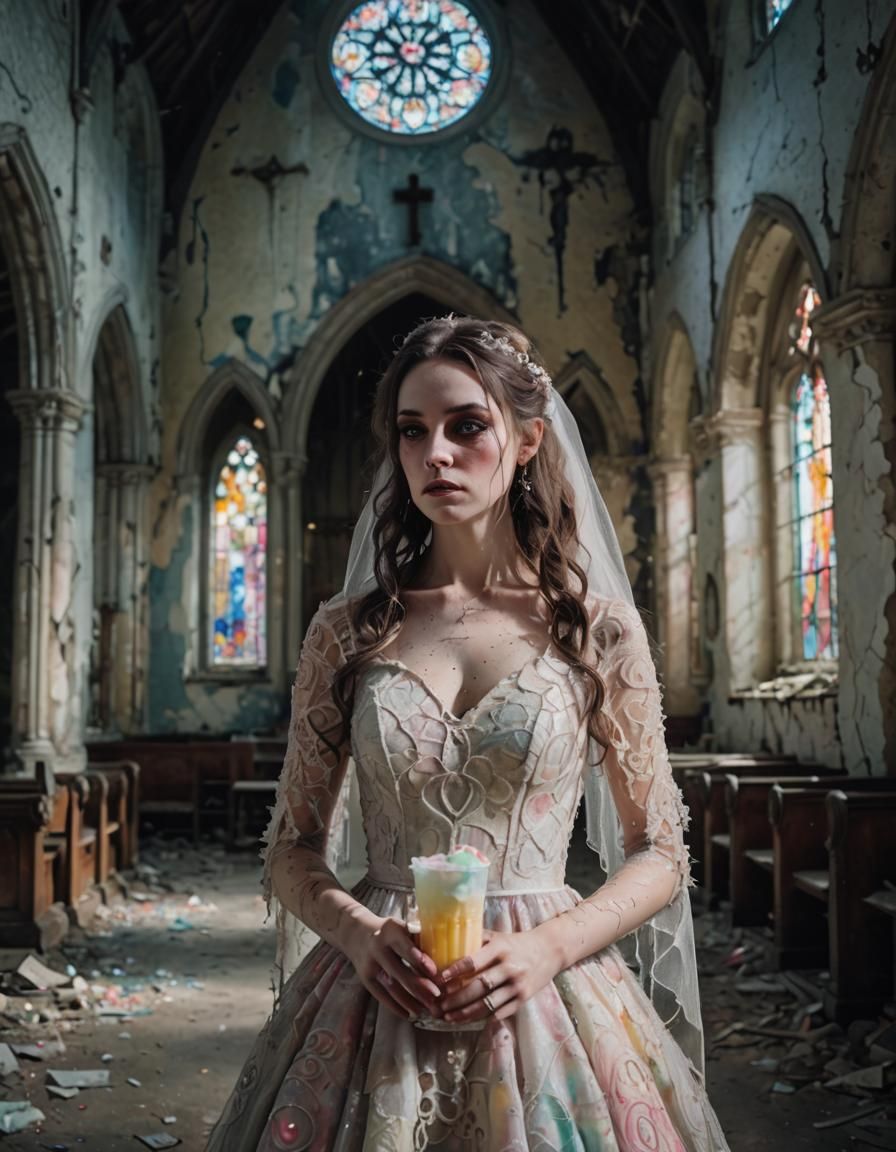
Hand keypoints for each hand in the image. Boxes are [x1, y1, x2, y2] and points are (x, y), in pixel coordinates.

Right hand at [342, 912, 443, 1021]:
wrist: (356, 933)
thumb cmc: (389, 932)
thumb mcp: (401, 927)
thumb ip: (417, 940)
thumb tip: (444, 959)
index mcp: (390, 931)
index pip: (405, 947)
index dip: (420, 960)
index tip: (435, 973)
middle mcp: (378, 947)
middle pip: (399, 971)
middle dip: (419, 986)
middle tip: (436, 997)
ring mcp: (370, 965)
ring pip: (391, 987)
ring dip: (409, 1000)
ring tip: (426, 1009)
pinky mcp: (365, 978)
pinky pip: (381, 996)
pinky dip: (395, 1006)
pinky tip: (408, 1014)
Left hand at [438, 928, 560, 1023]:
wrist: (550, 950)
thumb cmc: (518, 943)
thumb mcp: (499, 936)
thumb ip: (477, 940)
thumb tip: (449, 943)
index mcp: (500, 948)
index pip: (473, 961)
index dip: (455, 971)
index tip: (439, 979)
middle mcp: (509, 967)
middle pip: (478, 987)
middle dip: (456, 999)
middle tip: (439, 1006)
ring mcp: (518, 984)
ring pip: (488, 1004)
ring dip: (466, 1013)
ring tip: (450, 1018)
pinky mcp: (524, 998)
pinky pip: (502, 1012)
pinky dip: (485, 1018)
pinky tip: (470, 1021)